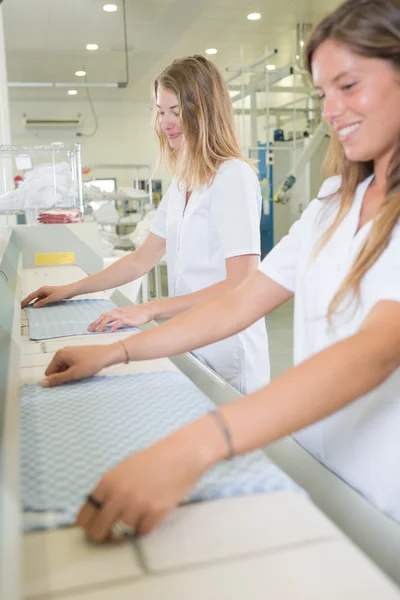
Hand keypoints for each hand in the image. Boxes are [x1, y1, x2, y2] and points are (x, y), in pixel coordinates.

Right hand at [21, 284, 75, 307]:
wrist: (70, 291)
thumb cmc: (61, 293)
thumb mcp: (51, 298)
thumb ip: (42, 302)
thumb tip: (34, 306)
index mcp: (42, 290)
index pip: (31, 296)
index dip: (26, 301)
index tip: (21, 306)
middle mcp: (43, 291)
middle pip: (33, 297)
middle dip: (28, 302)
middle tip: (23, 308)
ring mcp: (47, 293)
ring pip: (38, 299)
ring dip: (34, 303)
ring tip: (29, 310)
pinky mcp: (50, 296)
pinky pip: (43, 300)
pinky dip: (40, 303)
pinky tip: (39, 308)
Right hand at [41, 343, 122, 386]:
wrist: (107, 355)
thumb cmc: (90, 364)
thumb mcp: (73, 374)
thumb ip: (57, 379)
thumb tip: (42, 384)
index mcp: (59, 355)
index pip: (49, 372)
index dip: (57, 379)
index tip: (68, 380)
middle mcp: (63, 352)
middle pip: (56, 370)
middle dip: (64, 376)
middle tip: (75, 377)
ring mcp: (70, 352)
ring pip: (64, 369)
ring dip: (70, 374)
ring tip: (80, 374)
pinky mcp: (77, 354)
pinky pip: (70, 365)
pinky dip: (74, 370)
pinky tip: (83, 371)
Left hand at [77, 417, 220, 541]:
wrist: (180, 455)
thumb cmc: (153, 460)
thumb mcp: (122, 469)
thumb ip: (108, 489)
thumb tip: (97, 511)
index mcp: (108, 482)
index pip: (84, 516)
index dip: (88, 524)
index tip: (93, 527)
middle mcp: (120, 495)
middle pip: (98, 531)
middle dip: (102, 535)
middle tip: (109, 534)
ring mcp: (137, 505)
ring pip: (121, 533)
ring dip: (126, 529)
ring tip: (135, 517)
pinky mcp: (155, 512)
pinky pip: (142, 532)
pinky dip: (144, 527)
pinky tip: (148, 515)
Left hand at [88, 303, 156, 332]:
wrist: (147, 310)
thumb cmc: (137, 313)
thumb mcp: (125, 314)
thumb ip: (117, 318)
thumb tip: (110, 324)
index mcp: (116, 311)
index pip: (103, 315)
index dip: (95, 321)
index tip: (90, 327)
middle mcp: (118, 312)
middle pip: (103, 316)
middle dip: (95, 323)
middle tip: (90, 330)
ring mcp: (122, 315)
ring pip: (109, 318)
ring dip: (102, 324)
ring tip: (98, 331)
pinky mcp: (128, 319)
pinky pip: (119, 322)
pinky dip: (114, 326)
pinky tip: (111, 330)